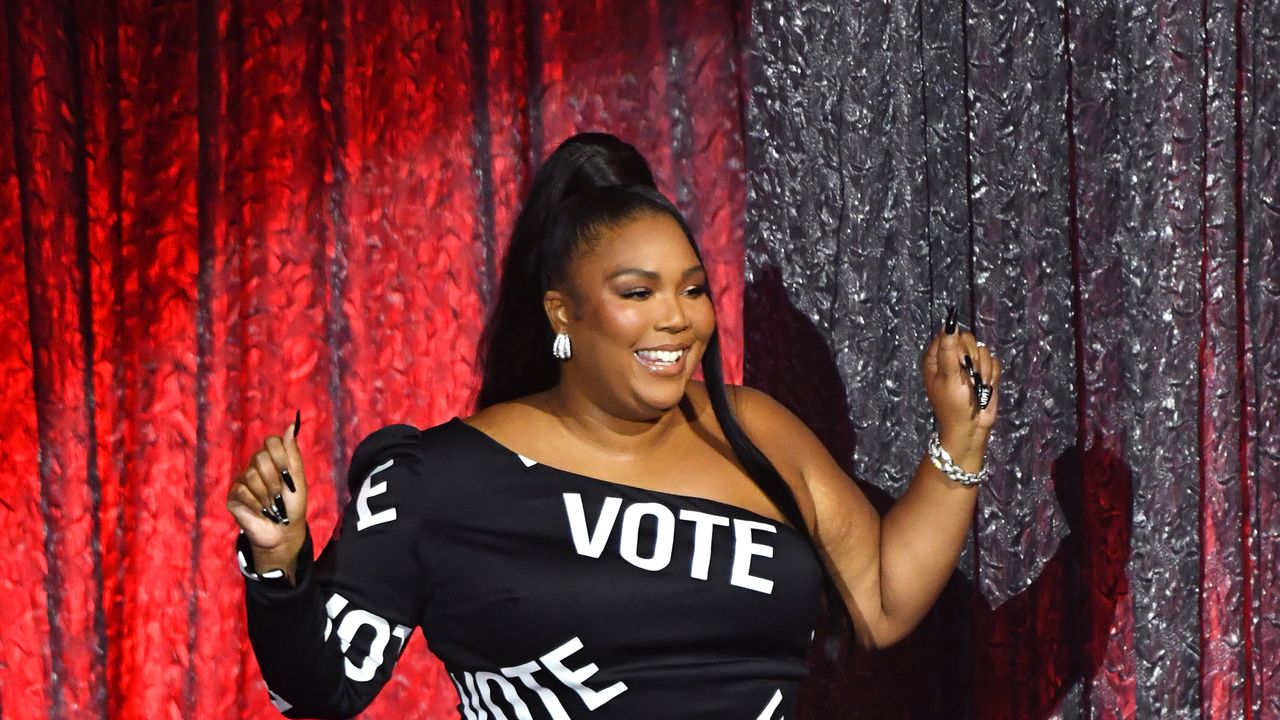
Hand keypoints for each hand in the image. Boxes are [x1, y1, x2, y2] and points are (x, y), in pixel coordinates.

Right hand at [226, 413, 307, 577]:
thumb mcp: (298, 479)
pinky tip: (262, 512)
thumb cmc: (293, 505)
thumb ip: (293, 453)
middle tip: (280, 495)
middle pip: (261, 458)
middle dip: (275, 480)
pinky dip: (256, 504)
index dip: (280, 457)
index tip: (287, 475)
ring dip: (267, 495)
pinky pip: (242, 491)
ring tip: (272, 506)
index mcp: (273, 459)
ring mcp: (243, 480)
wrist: (284, 532)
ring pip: (251, 476)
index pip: (272, 442)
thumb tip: (292, 425)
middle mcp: (255, 466)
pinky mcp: (234, 496)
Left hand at [920, 308, 1000, 460]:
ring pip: (983, 351)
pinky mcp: (985, 372)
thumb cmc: (953, 405)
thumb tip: (949, 324)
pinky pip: (994, 362)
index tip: (958, 362)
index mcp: (936, 358)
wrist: (970, 428)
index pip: (949, 334)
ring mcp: (969, 365)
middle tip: (967, 377)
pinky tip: (984, 388)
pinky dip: (991, 376)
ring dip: (982, 371)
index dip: (957, 346)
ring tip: (975, 387)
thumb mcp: (948, 377)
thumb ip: (949, 350)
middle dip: (972, 359)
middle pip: (968, 339)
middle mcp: (952, 358)